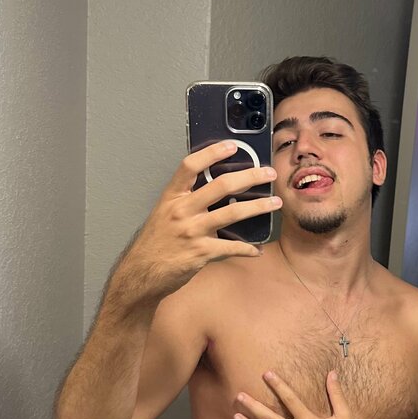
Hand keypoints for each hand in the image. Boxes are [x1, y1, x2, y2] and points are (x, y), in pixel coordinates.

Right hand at [112, 142, 281, 308]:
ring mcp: (192, 231)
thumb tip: (216, 189)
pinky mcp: (201, 252)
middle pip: (221, 186)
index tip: (232, 146)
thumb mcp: (165, 213)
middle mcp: (182, 210)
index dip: (211, 153)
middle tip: (269, 173)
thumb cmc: (156, 242)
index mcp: (172, 197)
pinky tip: (257, 249)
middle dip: (250, 177)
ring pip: (233, 213)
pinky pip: (231, 247)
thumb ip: (187, 200)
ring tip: (275, 202)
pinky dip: (247, 248)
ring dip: (259, 207)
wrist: (142, 272)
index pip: (190, 166)